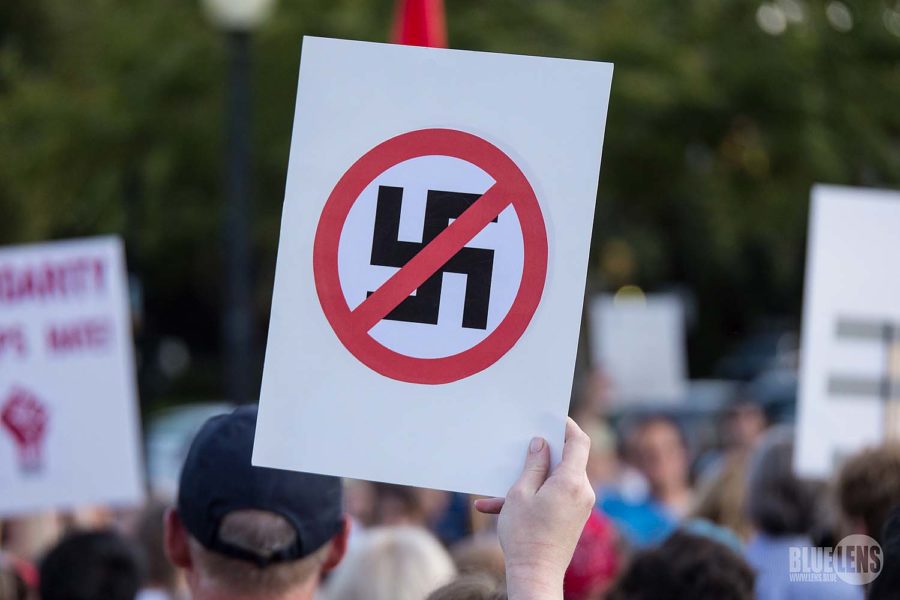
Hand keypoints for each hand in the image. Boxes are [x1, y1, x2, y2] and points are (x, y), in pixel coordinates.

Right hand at [475, 418, 594, 599]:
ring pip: (557, 481)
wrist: (536, 576)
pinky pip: (554, 498)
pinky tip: (497, 507)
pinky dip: (533, 498)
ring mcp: (581, 507)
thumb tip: (541, 444)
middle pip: (568, 461)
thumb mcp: (520, 493)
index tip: (552, 418)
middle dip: (544, 453)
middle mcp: (583, 492)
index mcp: (571, 481)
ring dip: (531, 480)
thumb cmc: (525, 535)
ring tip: (499, 489)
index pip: (579, 442)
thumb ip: (533, 465)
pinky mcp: (574, 519)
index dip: (567, 426)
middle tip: (522, 446)